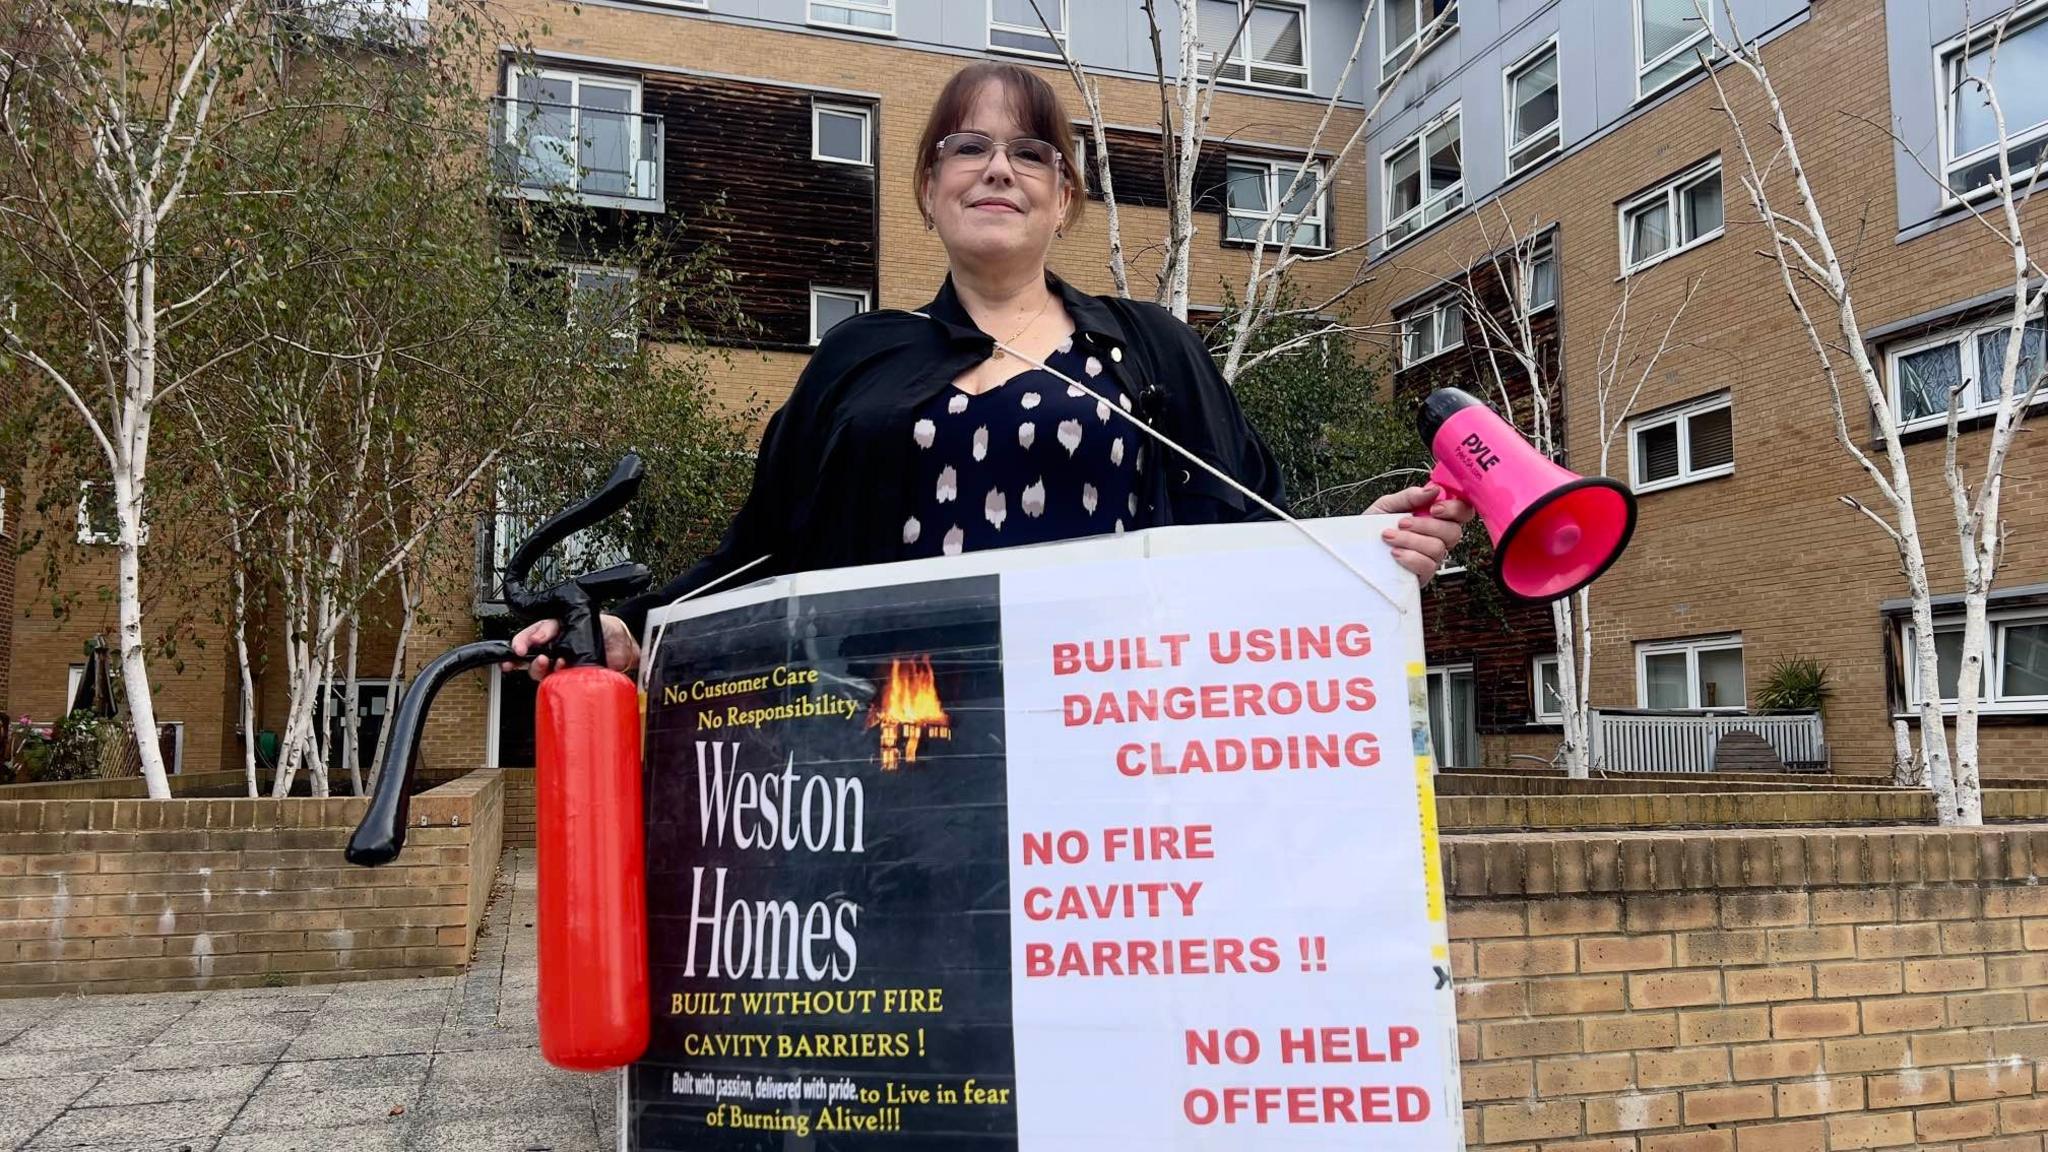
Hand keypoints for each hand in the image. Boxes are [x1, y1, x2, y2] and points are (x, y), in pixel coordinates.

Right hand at [505, 613, 641, 682]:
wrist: (625, 645)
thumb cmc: (605, 628)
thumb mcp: (579, 617)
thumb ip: (557, 624)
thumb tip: (541, 635)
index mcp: (553, 632)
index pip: (530, 636)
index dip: (521, 641)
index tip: (519, 646)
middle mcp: (554, 650)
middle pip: (528, 657)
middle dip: (518, 658)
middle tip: (521, 655)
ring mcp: (562, 666)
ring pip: (539, 672)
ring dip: (537, 668)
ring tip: (545, 661)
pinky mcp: (572, 679)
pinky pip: (558, 683)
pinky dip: (556, 679)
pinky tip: (562, 670)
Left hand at [1369, 483, 1475, 583]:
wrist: (1354, 550)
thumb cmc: (1372, 526)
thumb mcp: (1387, 505)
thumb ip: (1410, 496)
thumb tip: (1434, 489)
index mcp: (1435, 517)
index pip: (1463, 512)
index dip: (1455, 509)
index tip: (1435, 508)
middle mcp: (1438, 538)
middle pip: (1454, 532)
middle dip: (1426, 525)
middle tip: (1402, 522)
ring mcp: (1432, 558)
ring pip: (1438, 549)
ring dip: (1411, 540)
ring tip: (1388, 536)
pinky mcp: (1422, 575)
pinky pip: (1427, 566)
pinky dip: (1410, 557)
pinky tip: (1394, 553)